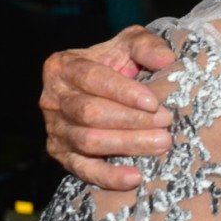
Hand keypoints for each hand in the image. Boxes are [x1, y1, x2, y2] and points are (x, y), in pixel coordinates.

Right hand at [41, 27, 176, 188]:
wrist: (102, 89)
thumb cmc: (117, 63)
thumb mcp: (130, 44)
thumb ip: (147, 45)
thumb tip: (166, 60)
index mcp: (64, 67)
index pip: (92, 78)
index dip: (123, 92)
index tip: (153, 102)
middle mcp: (53, 98)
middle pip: (90, 113)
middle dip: (132, 120)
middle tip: (166, 122)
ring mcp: (55, 128)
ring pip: (89, 141)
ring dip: (128, 145)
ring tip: (162, 143)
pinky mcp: (61, 154)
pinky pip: (83, 169)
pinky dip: (108, 176)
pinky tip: (135, 177)